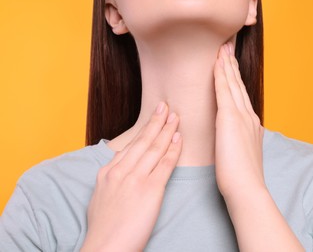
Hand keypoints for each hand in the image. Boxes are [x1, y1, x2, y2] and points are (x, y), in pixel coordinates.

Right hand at [81, 102, 181, 251]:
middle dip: (156, 122)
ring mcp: (134, 179)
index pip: (130, 146)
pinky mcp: (149, 190)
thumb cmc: (103, 228)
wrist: (105, 246)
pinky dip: (173, 150)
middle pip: (142, 141)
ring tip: (175, 116)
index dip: (143, 131)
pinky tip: (179, 139)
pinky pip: (164, 164)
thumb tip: (117, 169)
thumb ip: (111, 180)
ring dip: (167, 130)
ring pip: (154, 148)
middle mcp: (120, 171)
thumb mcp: (100, 198)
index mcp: (108, 172)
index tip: (152, 119)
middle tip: (166, 106)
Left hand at [213, 43, 264, 202]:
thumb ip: (238, 140)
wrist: (247, 188)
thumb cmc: (241, 177)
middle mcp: (248, 116)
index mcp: (250, 124)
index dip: (235, 78)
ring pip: (232, 84)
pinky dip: (221, 75)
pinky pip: (224, 91)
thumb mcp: (241, 153)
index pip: (240, 95)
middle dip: (231, 65)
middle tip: (227, 47)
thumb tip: (234, 137)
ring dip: (227, 65)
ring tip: (223, 48)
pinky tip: (217, 63)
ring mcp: (241, 116)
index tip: (229, 64)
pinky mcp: (230, 119)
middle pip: (238, 85)